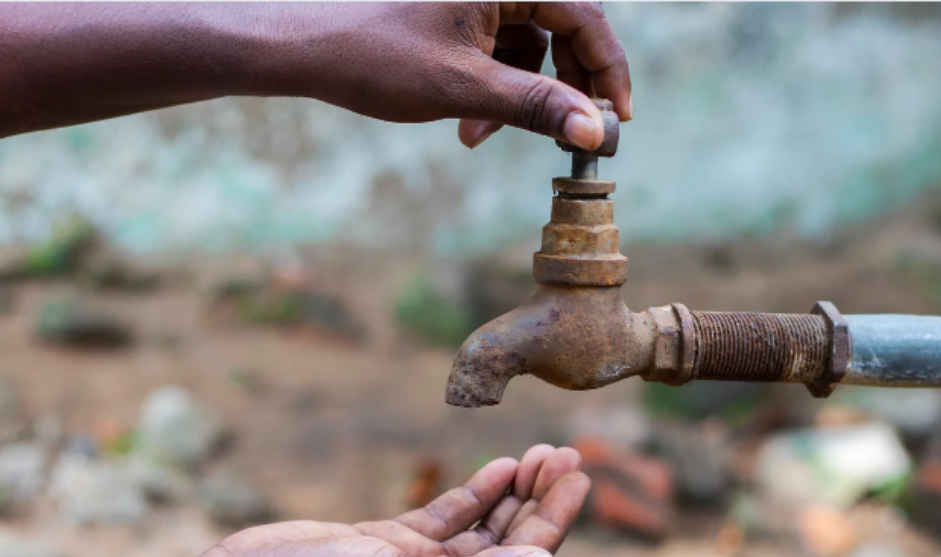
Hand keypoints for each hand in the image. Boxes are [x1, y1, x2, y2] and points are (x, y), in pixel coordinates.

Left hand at [0, 3, 631, 146]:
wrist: (299, 46)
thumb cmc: (374, 57)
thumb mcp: (464, 89)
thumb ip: (538, 108)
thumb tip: (597, 132)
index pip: (585, 17)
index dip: (607, 71)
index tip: (618, 119)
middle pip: (564, 28)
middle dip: (562, 88)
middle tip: (568, 135)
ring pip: (530, 45)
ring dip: (520, 96)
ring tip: (478, 136)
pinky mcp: (457, 12)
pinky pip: (499, 48)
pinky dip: (493, 87)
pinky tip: (465, 122)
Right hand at [204, 444, 588, 556]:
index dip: (554, 523)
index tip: (579, 478)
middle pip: (510, 547)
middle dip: (541, 501)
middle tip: (569, 454)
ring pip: (484, 529)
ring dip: (515, 492)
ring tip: (544, 452)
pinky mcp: (394, 547)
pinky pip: (450, 518)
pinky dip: (478, 493)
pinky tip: (502, 466)